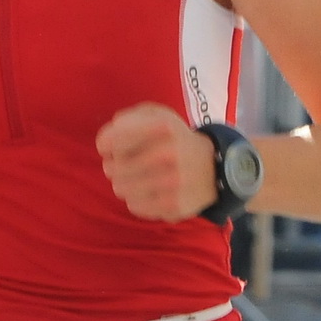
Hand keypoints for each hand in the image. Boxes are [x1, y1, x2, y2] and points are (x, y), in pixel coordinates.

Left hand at [96, 103, 216, 220]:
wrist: (216, 166)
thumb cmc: (175, 138)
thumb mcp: (157, 115)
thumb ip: (127, 119)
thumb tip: (104, 142)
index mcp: (162, 126)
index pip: (108, 141)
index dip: (105, 146)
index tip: (113, 148)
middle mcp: (167, 153)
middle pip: (111, 168)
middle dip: (115, 166)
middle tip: (129, 164)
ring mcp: (171, 182)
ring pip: (120, 189)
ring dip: (125, 184)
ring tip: (140, 178)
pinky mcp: (174, 205)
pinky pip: (134, 206)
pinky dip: (138, 199)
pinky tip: (151, 191)